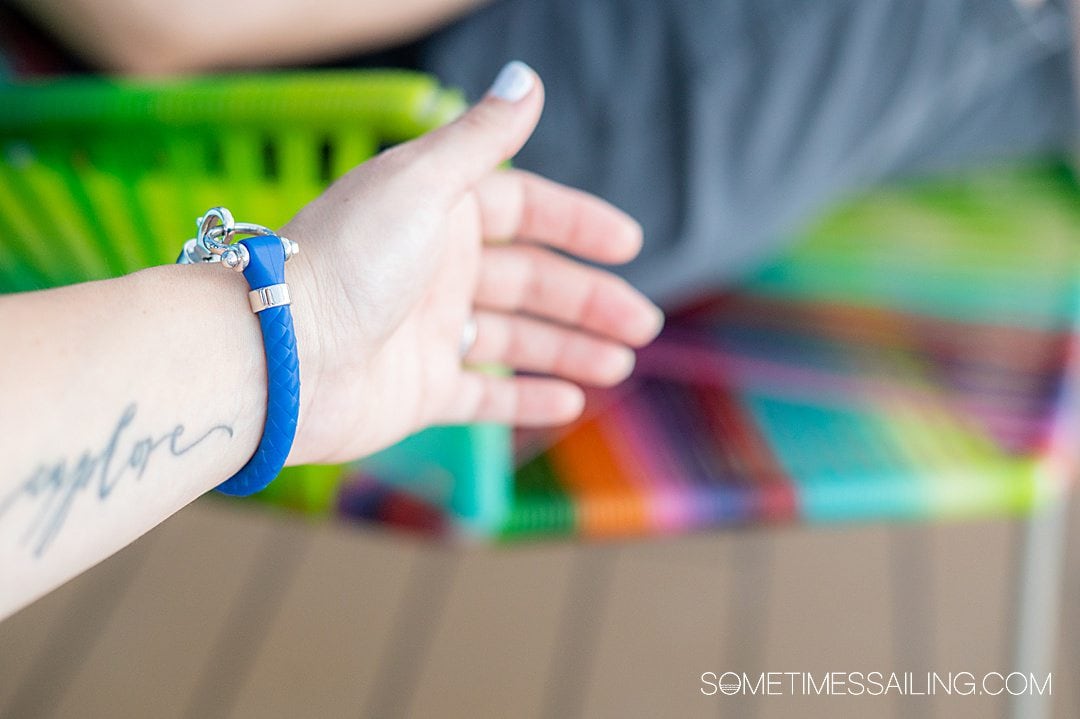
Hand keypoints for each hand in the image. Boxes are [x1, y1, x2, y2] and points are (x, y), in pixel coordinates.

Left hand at [282, 62, 663, 464]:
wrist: (281, 354)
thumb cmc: (348, 260)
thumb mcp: (422, 184)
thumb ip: (482, 138)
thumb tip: (527, 78)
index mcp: (438, 215)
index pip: (524, 212)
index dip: (577, 225)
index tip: (628, 244)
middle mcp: (436, 271)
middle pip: (530, 282)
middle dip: (589, 301)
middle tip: (642, 324)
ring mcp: (429, 334)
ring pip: (517, 340)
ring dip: (571, 350)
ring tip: (620, 365)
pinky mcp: (420, 391)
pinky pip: (484, 397)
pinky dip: (526, 400)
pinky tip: (570, 401)